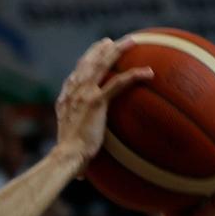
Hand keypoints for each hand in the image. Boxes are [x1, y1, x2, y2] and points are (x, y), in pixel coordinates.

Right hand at [54, 36, 154, 172]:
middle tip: (110, 41)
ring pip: (102, 64)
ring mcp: (84, 94)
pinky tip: (148, 73)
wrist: (66, 158)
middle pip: (87, 63)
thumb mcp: (70, 146)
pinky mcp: (96, 101)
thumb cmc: (68, 160)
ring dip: (118, 50)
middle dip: (99, 49)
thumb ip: (77, 146)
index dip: (84, 63)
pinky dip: (134, 76)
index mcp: (65, 100)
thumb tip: (80, 174)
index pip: (75, 75)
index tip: (92, 56)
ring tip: (132, 41)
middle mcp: (73, 92)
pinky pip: (119, 83)